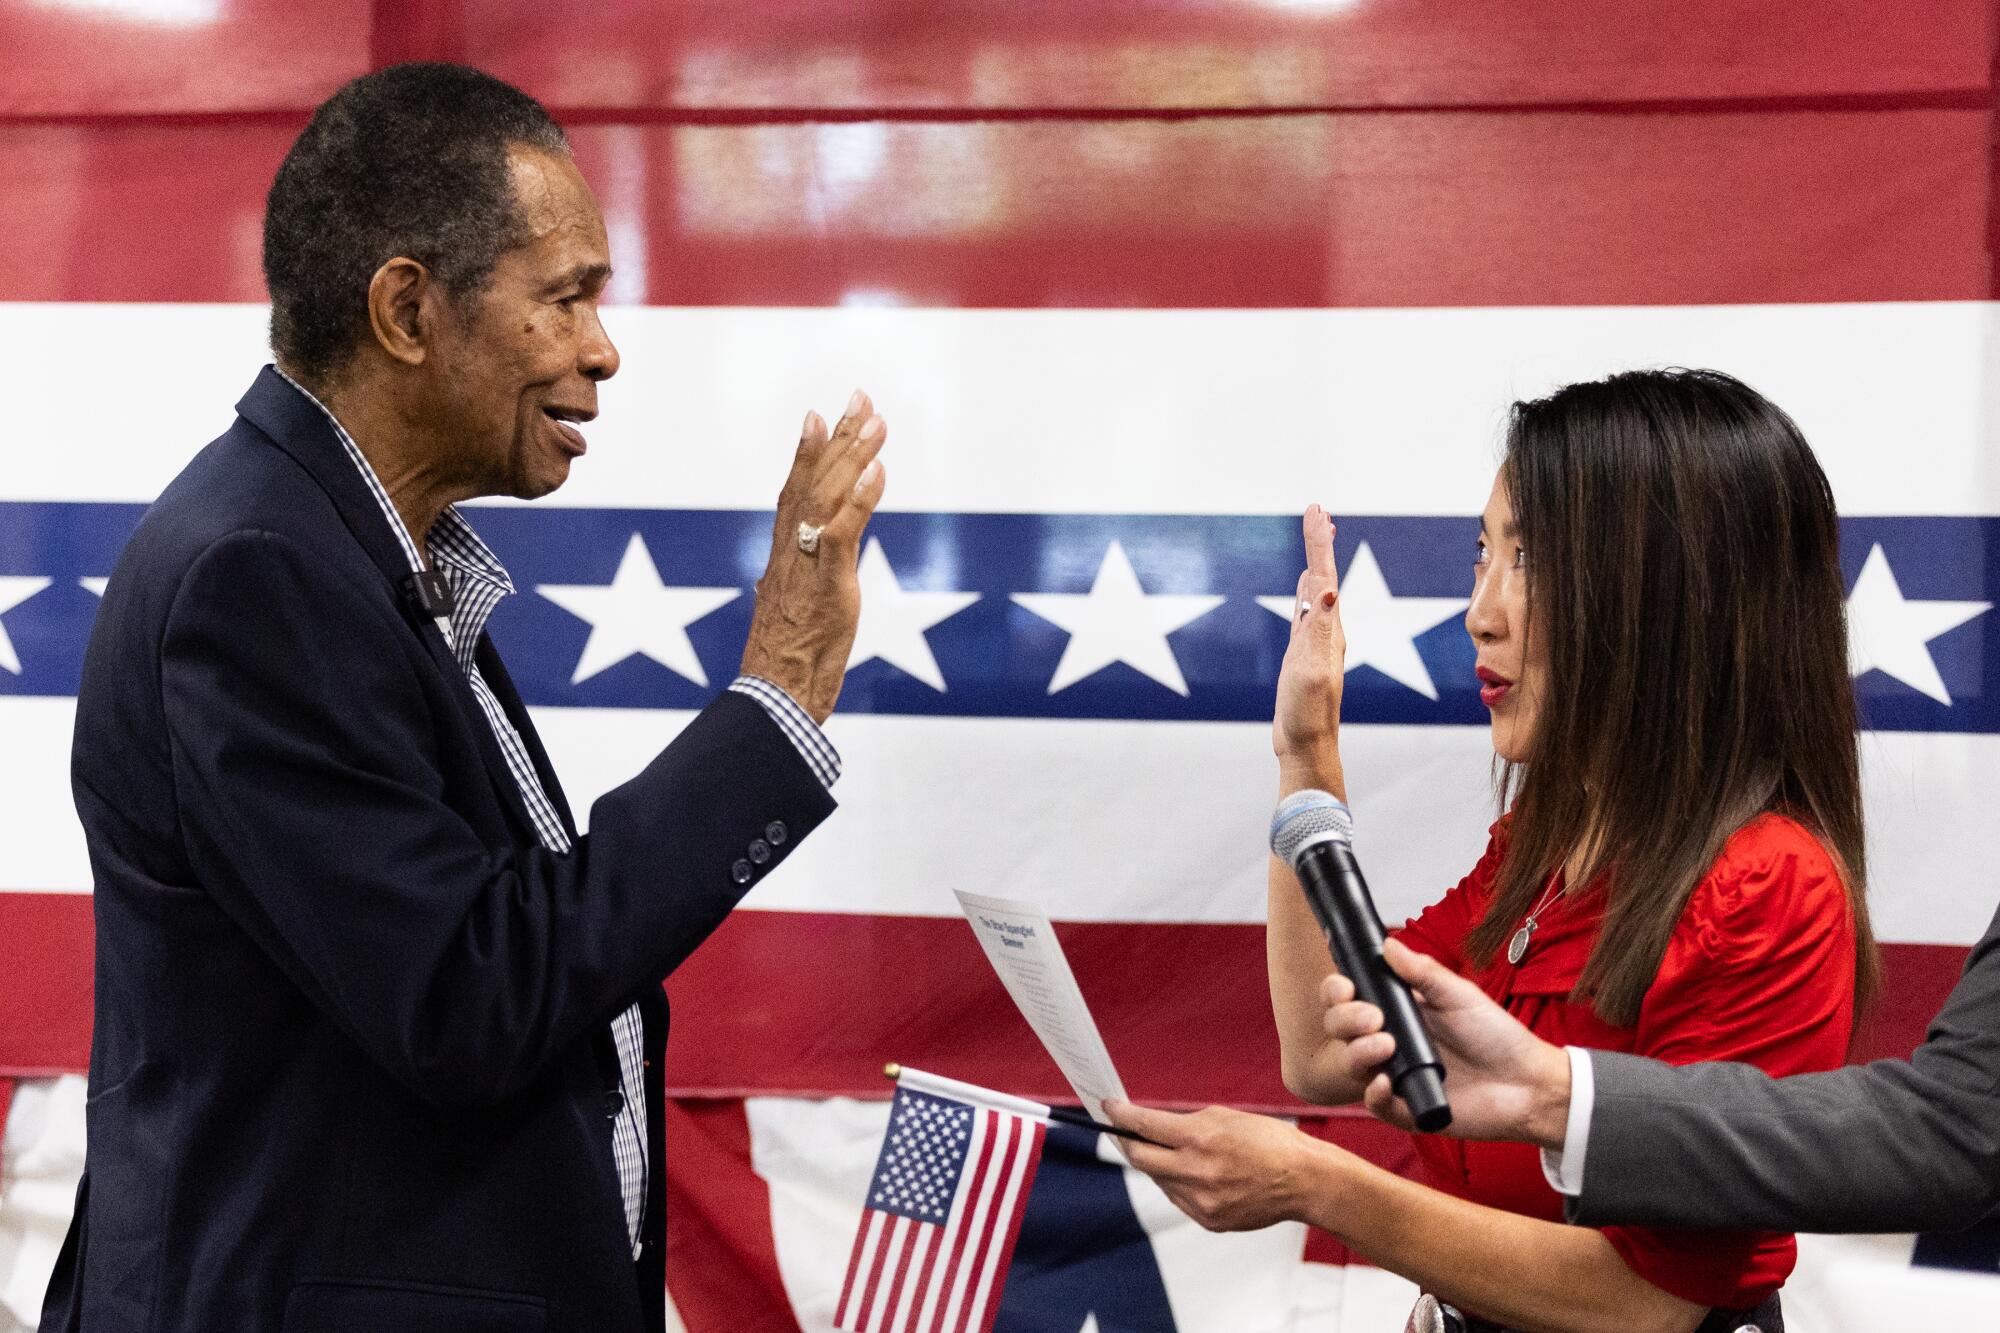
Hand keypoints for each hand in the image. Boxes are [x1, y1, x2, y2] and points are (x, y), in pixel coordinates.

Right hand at [738, 391, 888, 722]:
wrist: (773, 703)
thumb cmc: (785, 671)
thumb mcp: (795, 618)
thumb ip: (800, 589)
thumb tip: (799, 579)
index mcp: (782, 561)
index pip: (793, 494)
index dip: (806, 454)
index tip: (817, 416)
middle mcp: (790, 555)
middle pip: (813, 482)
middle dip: (839, 438)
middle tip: (858, 397)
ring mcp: (807, 567)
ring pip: (829, 496)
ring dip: (854, 454)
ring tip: (876, 419)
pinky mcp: (828, 585)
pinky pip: (843, 532)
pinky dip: (862, 499)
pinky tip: (878, 470)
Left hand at [1102, 1101, 1323, 1231]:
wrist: (1303, 1180)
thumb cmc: (1268, 1142)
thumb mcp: (1224, 1118)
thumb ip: (1186, 1124)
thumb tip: (1153, 1128)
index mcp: (1200, 1138)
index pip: (1145, 1126)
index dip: (1121, 1115)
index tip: (1108, 1108)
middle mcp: (1195, 1171)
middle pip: (1140, 1158)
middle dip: (1128, 1142)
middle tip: (1122, 1133)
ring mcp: (1200, 1200)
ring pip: (1160, 1180)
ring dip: (1158, 1164)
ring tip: (1174, 1153)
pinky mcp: (1208, 1220)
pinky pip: (1179, 1199)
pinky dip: (1179, 1184)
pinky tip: (1196, 1175)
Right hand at [1273, 506, 1344, 784]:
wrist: (1307, 746)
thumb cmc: (1308, 714)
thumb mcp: (1311, 671)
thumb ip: (1320, 632)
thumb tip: (1328, 592)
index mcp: (1329, 630)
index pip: (1324, 575)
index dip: (1319, 542)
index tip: (1317, 510)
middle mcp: (1326, 630)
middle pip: (1322, 575)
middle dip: (1319, 542)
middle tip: (1318, 512)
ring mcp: (1314, 642)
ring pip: (1316, 590)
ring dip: (1316, 561)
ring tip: (1318, 537)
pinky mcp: (1302, 654)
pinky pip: (1306, 611)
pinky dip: (1306, 590)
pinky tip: (1308, 587)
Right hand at [1337, 938, 1571, 1146]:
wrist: (1527, 1082)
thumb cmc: (1496, 1036)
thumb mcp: (1459, 995)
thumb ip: (1422, 972)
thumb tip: (1388, 944)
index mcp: (1399, 1012)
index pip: (1350, 999)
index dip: (1337, 992)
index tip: (1344, 987)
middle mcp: (1390, 1042)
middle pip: (1341, 1030)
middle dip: (1344, 1019)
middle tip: (1372, 1018)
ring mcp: (1396, 1076)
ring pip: (1351, 1065)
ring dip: (1357, 1053)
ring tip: (1385, 1046)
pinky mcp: (1407, 1108)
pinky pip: (1375, 1105)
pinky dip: (1374, 1094)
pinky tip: (1387, 1082)